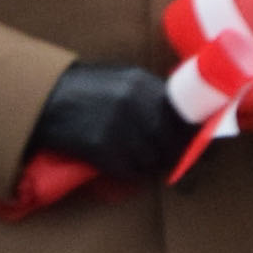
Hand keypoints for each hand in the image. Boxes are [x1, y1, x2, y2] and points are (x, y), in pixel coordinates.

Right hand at [28, 62, 190, 180]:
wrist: (46, 99)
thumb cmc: (87, 89)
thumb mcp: (123, 79)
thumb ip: (152, 95)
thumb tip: (185, 119)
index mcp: (143, 84)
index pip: (185, 116)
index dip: (197, 136)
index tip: (206, 147)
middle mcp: (135, 105)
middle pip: (174, 142)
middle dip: (178, 156)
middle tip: (180, 164)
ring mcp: (119, 128)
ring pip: (154, 160)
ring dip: (153, 166)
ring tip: (143, 160)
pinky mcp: (103, 150)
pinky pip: (131, 171)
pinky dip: (132, 173)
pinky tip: (123, 164)